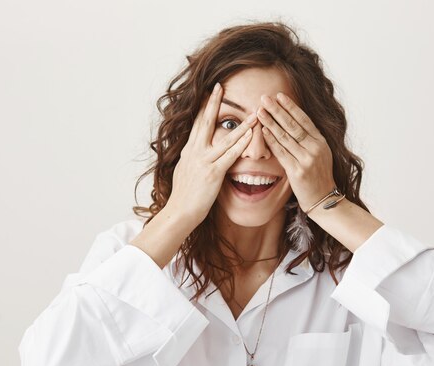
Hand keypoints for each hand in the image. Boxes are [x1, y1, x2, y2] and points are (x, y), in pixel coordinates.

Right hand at [166, 83, 257, 224]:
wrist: (179, 212)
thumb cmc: (183, 196)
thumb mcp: (183, 171)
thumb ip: (191, 159)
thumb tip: (192, 153)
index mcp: (188, 150)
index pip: (197, 123)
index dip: (204, 107)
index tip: (211, 92)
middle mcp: (195, 151)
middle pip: (206, 121)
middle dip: (214, 102)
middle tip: (221, 86)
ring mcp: (204, 161)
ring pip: (225, 138)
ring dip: (242, 124)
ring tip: (254, 112)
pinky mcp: (213, 173)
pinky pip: (230, 156)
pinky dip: (241, 144)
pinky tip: (251, 135)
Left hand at [257, 93, 335, 212]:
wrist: (324, 200)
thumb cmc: (319, 178)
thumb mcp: (320, 155)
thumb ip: (310, 141)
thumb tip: (294, 124)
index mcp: (321, 142)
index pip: (304, 119)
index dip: (291, 107)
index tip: (280, 95)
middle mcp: (315, 148)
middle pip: (293, 125)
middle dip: (277, 110)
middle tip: (265, 97)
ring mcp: (307, 160)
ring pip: (285, 137)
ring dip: (270, 122)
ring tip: (260, 111)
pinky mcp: (298, 171)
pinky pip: (281, 152)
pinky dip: (271, 141)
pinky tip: (263, 131)